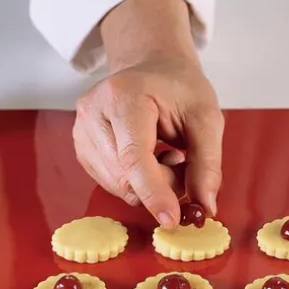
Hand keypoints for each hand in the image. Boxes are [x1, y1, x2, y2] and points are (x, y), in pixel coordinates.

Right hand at [73, 55, 222, 227]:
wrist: (152, 69)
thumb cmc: (179, 88)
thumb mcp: (207, 118)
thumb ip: (207, 163)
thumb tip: (204, 206)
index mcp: (123, 96)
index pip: (134, 158)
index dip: (154, 193)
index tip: (172, 219)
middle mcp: (93, 112)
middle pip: (126, 178)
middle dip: (162, 186)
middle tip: (184, 164)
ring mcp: (81, 131)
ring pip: (119, 186)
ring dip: (151, 185)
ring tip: (167, 154)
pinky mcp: (82, 148)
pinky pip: (113, 184)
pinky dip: (138, 182)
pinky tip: (150, 157)